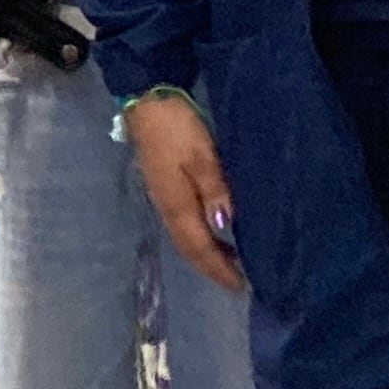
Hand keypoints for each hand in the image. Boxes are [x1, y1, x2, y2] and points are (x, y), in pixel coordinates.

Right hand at [121, 93, 244, 289]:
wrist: (147, 102)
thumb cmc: (178, 129)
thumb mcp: (202, 156)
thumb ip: (214, 191)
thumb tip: (225, 227)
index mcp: (177, 205)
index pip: (200, 247)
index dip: (219, 269)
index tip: (241, 286)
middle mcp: (168, 208)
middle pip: (190, 248)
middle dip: (212, 267)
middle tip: (238, 281)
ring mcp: (163, 198)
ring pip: (186, 238)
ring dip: (206, 254)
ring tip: (231, 262)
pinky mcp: (164, 187)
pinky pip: (184, 225)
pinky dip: (200, 236)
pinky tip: (213, 231)